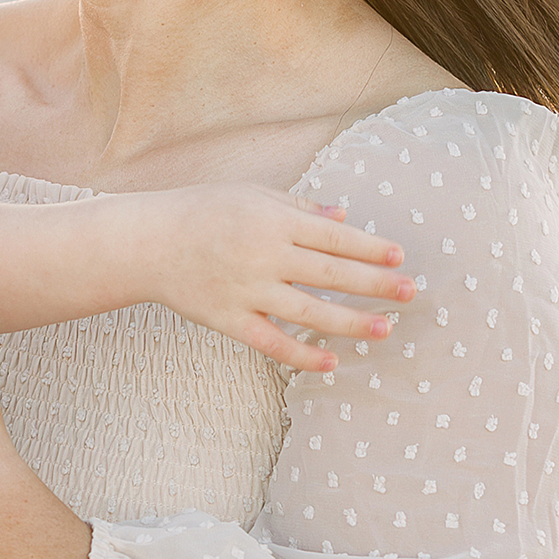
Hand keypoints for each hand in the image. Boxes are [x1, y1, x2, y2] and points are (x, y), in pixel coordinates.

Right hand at [152, 188, 409, 373]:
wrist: (147, 242)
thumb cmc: (202, 211)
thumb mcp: (252, 195)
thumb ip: (299, 207)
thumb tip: (344, 218)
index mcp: (273, 220)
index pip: (334, 237)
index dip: (370, 247)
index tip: (399, 257)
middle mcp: (265, 255)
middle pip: (332, 275)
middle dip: (375, 285)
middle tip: (411, 294)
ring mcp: (247, 291)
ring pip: (310, 312)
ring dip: (351, 323)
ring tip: (385, 330)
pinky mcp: (229, 320)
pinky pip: (272, 342)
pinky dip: (302, 355)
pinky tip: (331, 363)